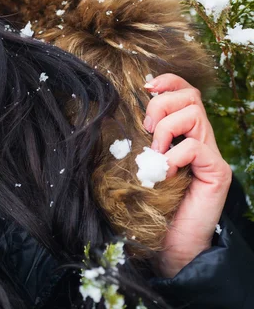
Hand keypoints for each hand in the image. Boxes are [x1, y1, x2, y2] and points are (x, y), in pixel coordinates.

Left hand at [143, 73, 231, 277]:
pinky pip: (196, 147)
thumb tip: (109, 119)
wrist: (172, 243)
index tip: (145, 87)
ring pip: (195, 113)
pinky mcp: (215, 172)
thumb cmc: (151, 205)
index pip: (184, 91)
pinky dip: (174, 156)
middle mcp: (199, 139)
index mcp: (182, 133)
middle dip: (162, 104)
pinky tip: (164, 173)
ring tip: (155, 151)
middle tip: (147, 130)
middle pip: (191, 95)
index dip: (167, 81)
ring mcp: (210, 155)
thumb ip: (133, 143)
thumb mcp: (137, 165)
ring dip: (167, 127)